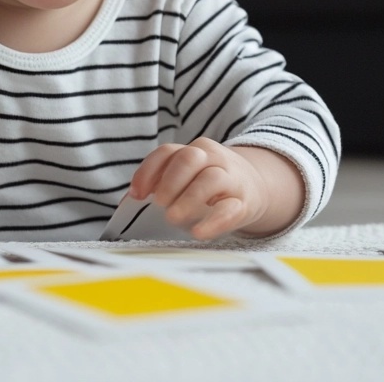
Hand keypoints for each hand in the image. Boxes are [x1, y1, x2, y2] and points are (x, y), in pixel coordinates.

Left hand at [127, 137, 270, 240]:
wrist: (255, 187)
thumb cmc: (208, 186)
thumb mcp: (186, 179)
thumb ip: (159, 187)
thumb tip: (128, 202)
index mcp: (193, 151)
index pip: (167, 152)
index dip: (148, 171)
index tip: (137, 194)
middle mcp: (213, 158)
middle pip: (190, 158)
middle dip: (170, 180)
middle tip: (159, 203)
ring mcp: (231, 178)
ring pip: (211, 179)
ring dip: (189, 198)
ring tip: (172, 218)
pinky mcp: (245, 202)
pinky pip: (231, 208)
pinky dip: (213, 221)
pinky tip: (198, 232)